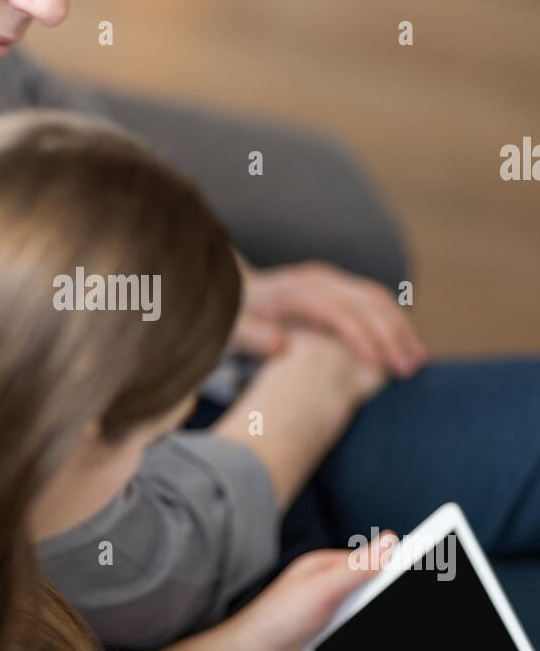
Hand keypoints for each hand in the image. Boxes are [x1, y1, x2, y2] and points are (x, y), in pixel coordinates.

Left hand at [229, 256, 426, 378]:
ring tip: (417, 361)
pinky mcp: (340, 288)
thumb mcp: (233, 330)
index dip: (359, 338)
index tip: (377, 368)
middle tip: (408, 370)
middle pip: (365, 301)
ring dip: (400, 328)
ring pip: (377, 298)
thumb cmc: (232, 320)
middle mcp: (317, 280)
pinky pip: (375, 301)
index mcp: (293, 291)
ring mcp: (331, 281)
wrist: (232, 294)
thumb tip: (282, 344)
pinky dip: (395, 323)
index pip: (337, 312)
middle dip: (390, 335)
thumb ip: (253, 337)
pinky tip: (406, 347)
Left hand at [238, 531, 398, 650]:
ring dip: (382, 622)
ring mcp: (338, 622)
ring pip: (374, 618)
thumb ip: (356, 568)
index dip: (399, 564)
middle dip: (394, 597)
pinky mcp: (339, 649)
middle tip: (414, 604)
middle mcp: (335, 593)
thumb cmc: (273, 620)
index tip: (427, 564)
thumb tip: (389, 542)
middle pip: (379, 592)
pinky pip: (366, 642)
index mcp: (328, 569)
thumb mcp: (319, 587)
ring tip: (389, 625)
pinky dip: (373, 646)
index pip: (374, 560)